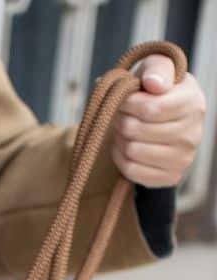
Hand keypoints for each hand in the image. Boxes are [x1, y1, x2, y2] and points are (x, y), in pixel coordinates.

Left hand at [113, 55, 206, 186]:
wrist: (163, 119)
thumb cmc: (156, 90)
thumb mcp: (157, 69)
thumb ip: (156, 69)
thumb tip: (152, 83)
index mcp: (193, 103)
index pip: (151, 108)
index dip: (129, 103)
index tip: (125, 99)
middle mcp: (194, 133)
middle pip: (137, 130)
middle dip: (122, 120)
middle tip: (123, 114)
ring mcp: (184, 159)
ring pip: (132, 151)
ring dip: (120, 138)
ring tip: (124, 129)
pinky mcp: (172, 177)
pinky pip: (132, 171)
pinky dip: (120, 158)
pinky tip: (125, 146)